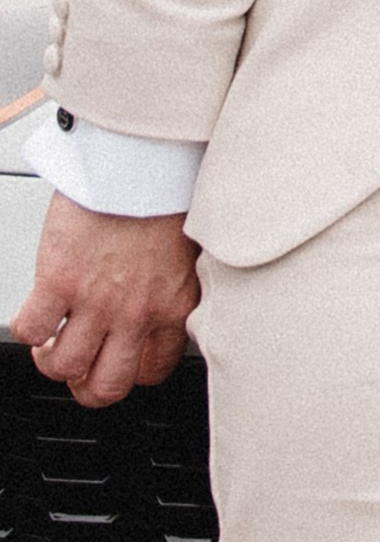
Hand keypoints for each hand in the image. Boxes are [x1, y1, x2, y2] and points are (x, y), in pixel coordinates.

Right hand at [11, 193, 199, 407]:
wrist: (144, 155)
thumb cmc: (169, 189)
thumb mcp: (189, 250)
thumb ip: (175, 286)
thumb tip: (162, 301)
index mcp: (175, 303)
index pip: (153, 370)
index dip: (130, 371)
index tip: (118, 359)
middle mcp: (138, 310)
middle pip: (107, 386)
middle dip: (87, 385)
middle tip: (78, 366)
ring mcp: (97, 300)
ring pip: (65, 367)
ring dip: (52, 360)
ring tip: (51, 340)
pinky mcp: (60, 279)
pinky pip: (32, 329)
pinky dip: (28, 329)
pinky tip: (35, 314)